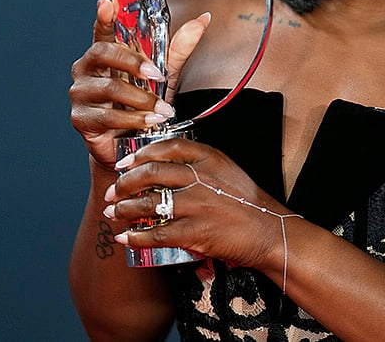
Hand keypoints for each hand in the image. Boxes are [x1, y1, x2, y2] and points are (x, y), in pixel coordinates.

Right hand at [69, 0, 210, 167]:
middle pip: (104, 53)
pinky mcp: (80, 119)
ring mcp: (80, 93)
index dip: (103, 16)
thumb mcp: (164, 74)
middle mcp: (86, 69)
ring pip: (110, 88)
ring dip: (142, 99)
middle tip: (157, 75)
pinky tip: (150, 122)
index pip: (102, 30)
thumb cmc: (143, 105)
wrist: (132, 145)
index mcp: (104, 53)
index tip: (107, 3)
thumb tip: (204, 18)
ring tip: (163, 110)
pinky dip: (134, 119)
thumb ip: (180, 47)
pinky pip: (107, 116)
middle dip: (134, 63)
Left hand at [102, 138, 286, 271]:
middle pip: (152, 172)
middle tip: (114, 191)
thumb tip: (167, 166)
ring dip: (125, 209)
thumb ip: (201, 164)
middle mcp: (202, 177)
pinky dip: (137, 236)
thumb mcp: (228, 170)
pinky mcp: (196, 231)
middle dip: (125, 182)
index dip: (141, 154)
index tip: (126, 163)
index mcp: (210, 158)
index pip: (167, 147)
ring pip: (149, 202)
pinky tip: (126, 237)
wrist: (271, 231)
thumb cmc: (249, 202)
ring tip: (114, 214)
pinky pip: (157, 234)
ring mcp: (198, 204)